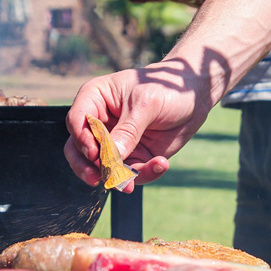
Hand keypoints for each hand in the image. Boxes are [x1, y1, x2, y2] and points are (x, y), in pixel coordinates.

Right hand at [65, 60, 213, 191]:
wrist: (193, 95)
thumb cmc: (165, 87)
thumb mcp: (147, 103)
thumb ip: (128, 130)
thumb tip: (111, 157)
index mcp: (94, 99)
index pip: (76, 121)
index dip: (81, 139)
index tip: (95, 153)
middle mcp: (98, 123)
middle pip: (77, 149)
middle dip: (86, 166)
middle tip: (98, 178)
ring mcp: (113, 142)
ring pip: (100, 167)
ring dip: (115, 177)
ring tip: (131, 183)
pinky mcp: (131, 156)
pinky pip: (128, 173)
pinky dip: (143, 174)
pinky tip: (161, 163)